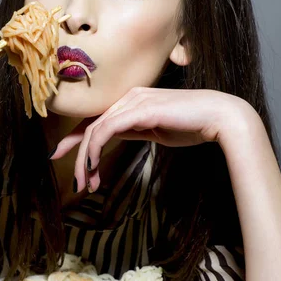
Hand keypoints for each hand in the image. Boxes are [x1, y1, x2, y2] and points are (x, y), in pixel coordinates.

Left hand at [51, 86, 253, 192]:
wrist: (220, 117)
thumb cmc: (193, 125)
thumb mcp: (155, 130)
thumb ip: (133, 130)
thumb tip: (112, 138)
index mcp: (132, 100)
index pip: (96, 119)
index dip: (76, 138)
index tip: (60, 155)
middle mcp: (129, 97)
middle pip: (91, 125)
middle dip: (76, 153)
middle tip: (75, 181)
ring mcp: (134, 101)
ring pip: (96, 129)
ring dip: (85, 159)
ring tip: (85, 184)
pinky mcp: (141, 109)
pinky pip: (108, 129)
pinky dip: (95, 148)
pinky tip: (93, 166)